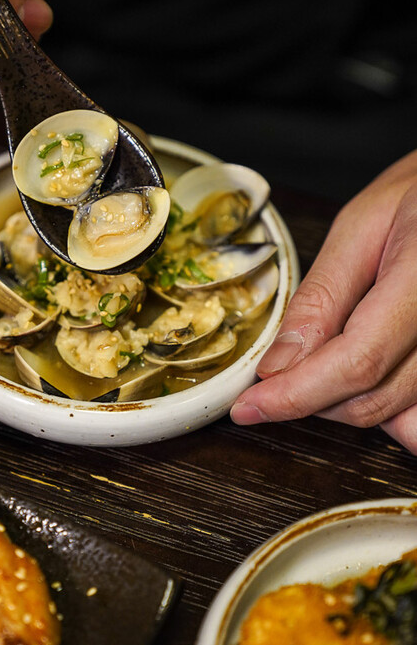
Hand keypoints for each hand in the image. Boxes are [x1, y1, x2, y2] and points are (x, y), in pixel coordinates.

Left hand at [231, 150, 416, 454]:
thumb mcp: (360, 226)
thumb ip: (321, 299)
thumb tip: (277, 365)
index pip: (358, 362)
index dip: (296, 394)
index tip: (248, 406)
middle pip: (372, 400)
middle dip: (309, 399)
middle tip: (275, 376)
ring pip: (396, 418)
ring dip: (345, 404)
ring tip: (323, 362)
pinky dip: (387, 409)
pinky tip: (367, 375)